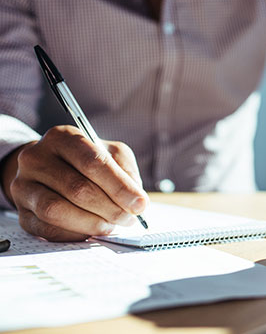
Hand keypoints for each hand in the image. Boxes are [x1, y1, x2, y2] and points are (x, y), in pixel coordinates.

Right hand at [2, 125, 148, 240]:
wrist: (49, 168)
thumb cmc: (86, 160)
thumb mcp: (111, 153)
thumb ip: (126, 172)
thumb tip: (136, 201)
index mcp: (63, 137)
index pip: (93, 162)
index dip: (120, 186)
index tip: (140, 204)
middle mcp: (37, 158)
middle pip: (77, 188)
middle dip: (110, 208)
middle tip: (129, 219)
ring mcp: (24, 185)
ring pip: (57, 210)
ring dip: (91, 223)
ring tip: (111, 226)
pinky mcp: (21, 212)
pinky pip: (47, 228)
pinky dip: (74, 233)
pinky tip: (91, 231)